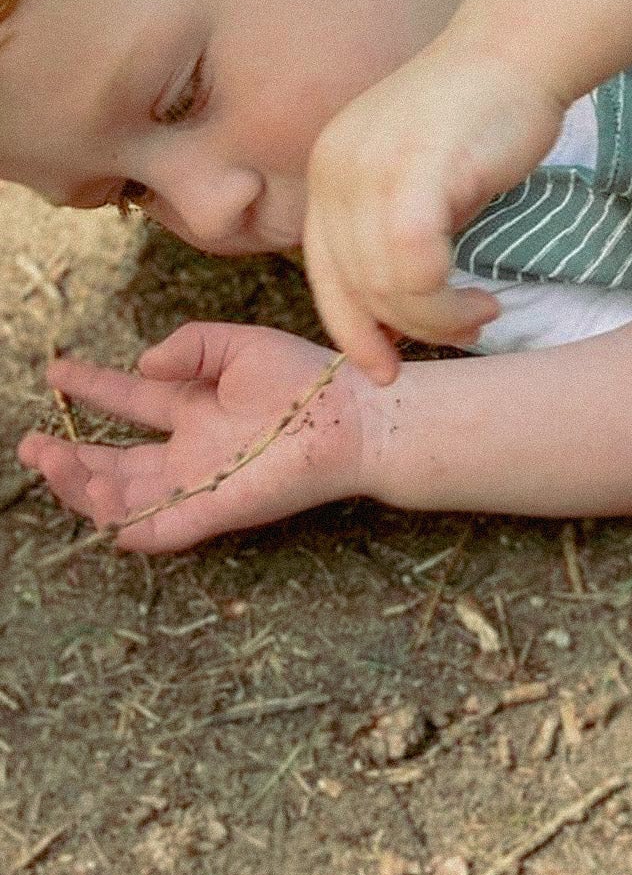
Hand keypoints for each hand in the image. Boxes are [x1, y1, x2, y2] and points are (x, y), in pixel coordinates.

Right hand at [17, 323, 368, 552]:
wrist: (355, 415)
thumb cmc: (307, 379)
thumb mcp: (239, 345)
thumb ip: (191, 347)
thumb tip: (141, 362)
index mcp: (196, 408)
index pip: (131, 400)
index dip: (92, 386)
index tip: (56, 369)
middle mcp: (191, 450)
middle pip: (115, 462)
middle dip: (68, 456)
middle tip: (30, 444)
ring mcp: (200, 483)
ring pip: (127, 498)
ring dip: (85, 486)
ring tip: (55, 461)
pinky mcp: (217, 508)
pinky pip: (162, 529)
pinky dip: (130, 525)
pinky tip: (101, 508)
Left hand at [303, 40, 565, 383]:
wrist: (518, 51)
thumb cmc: (483, 113)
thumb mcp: (422, 177)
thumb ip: (401, 231)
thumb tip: (405, 308)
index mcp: (329, 171)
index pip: (323, 272)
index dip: (351, 330)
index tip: (386, 368)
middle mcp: (336, 171)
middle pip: (354, 288)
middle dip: (407, 331)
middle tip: (464, 333)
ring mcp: (370, 171)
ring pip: (385, 288)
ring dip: (437, 321)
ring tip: (481, 314)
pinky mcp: (413, 175)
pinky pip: (415, 271)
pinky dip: (446, 303)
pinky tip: (482, 300)